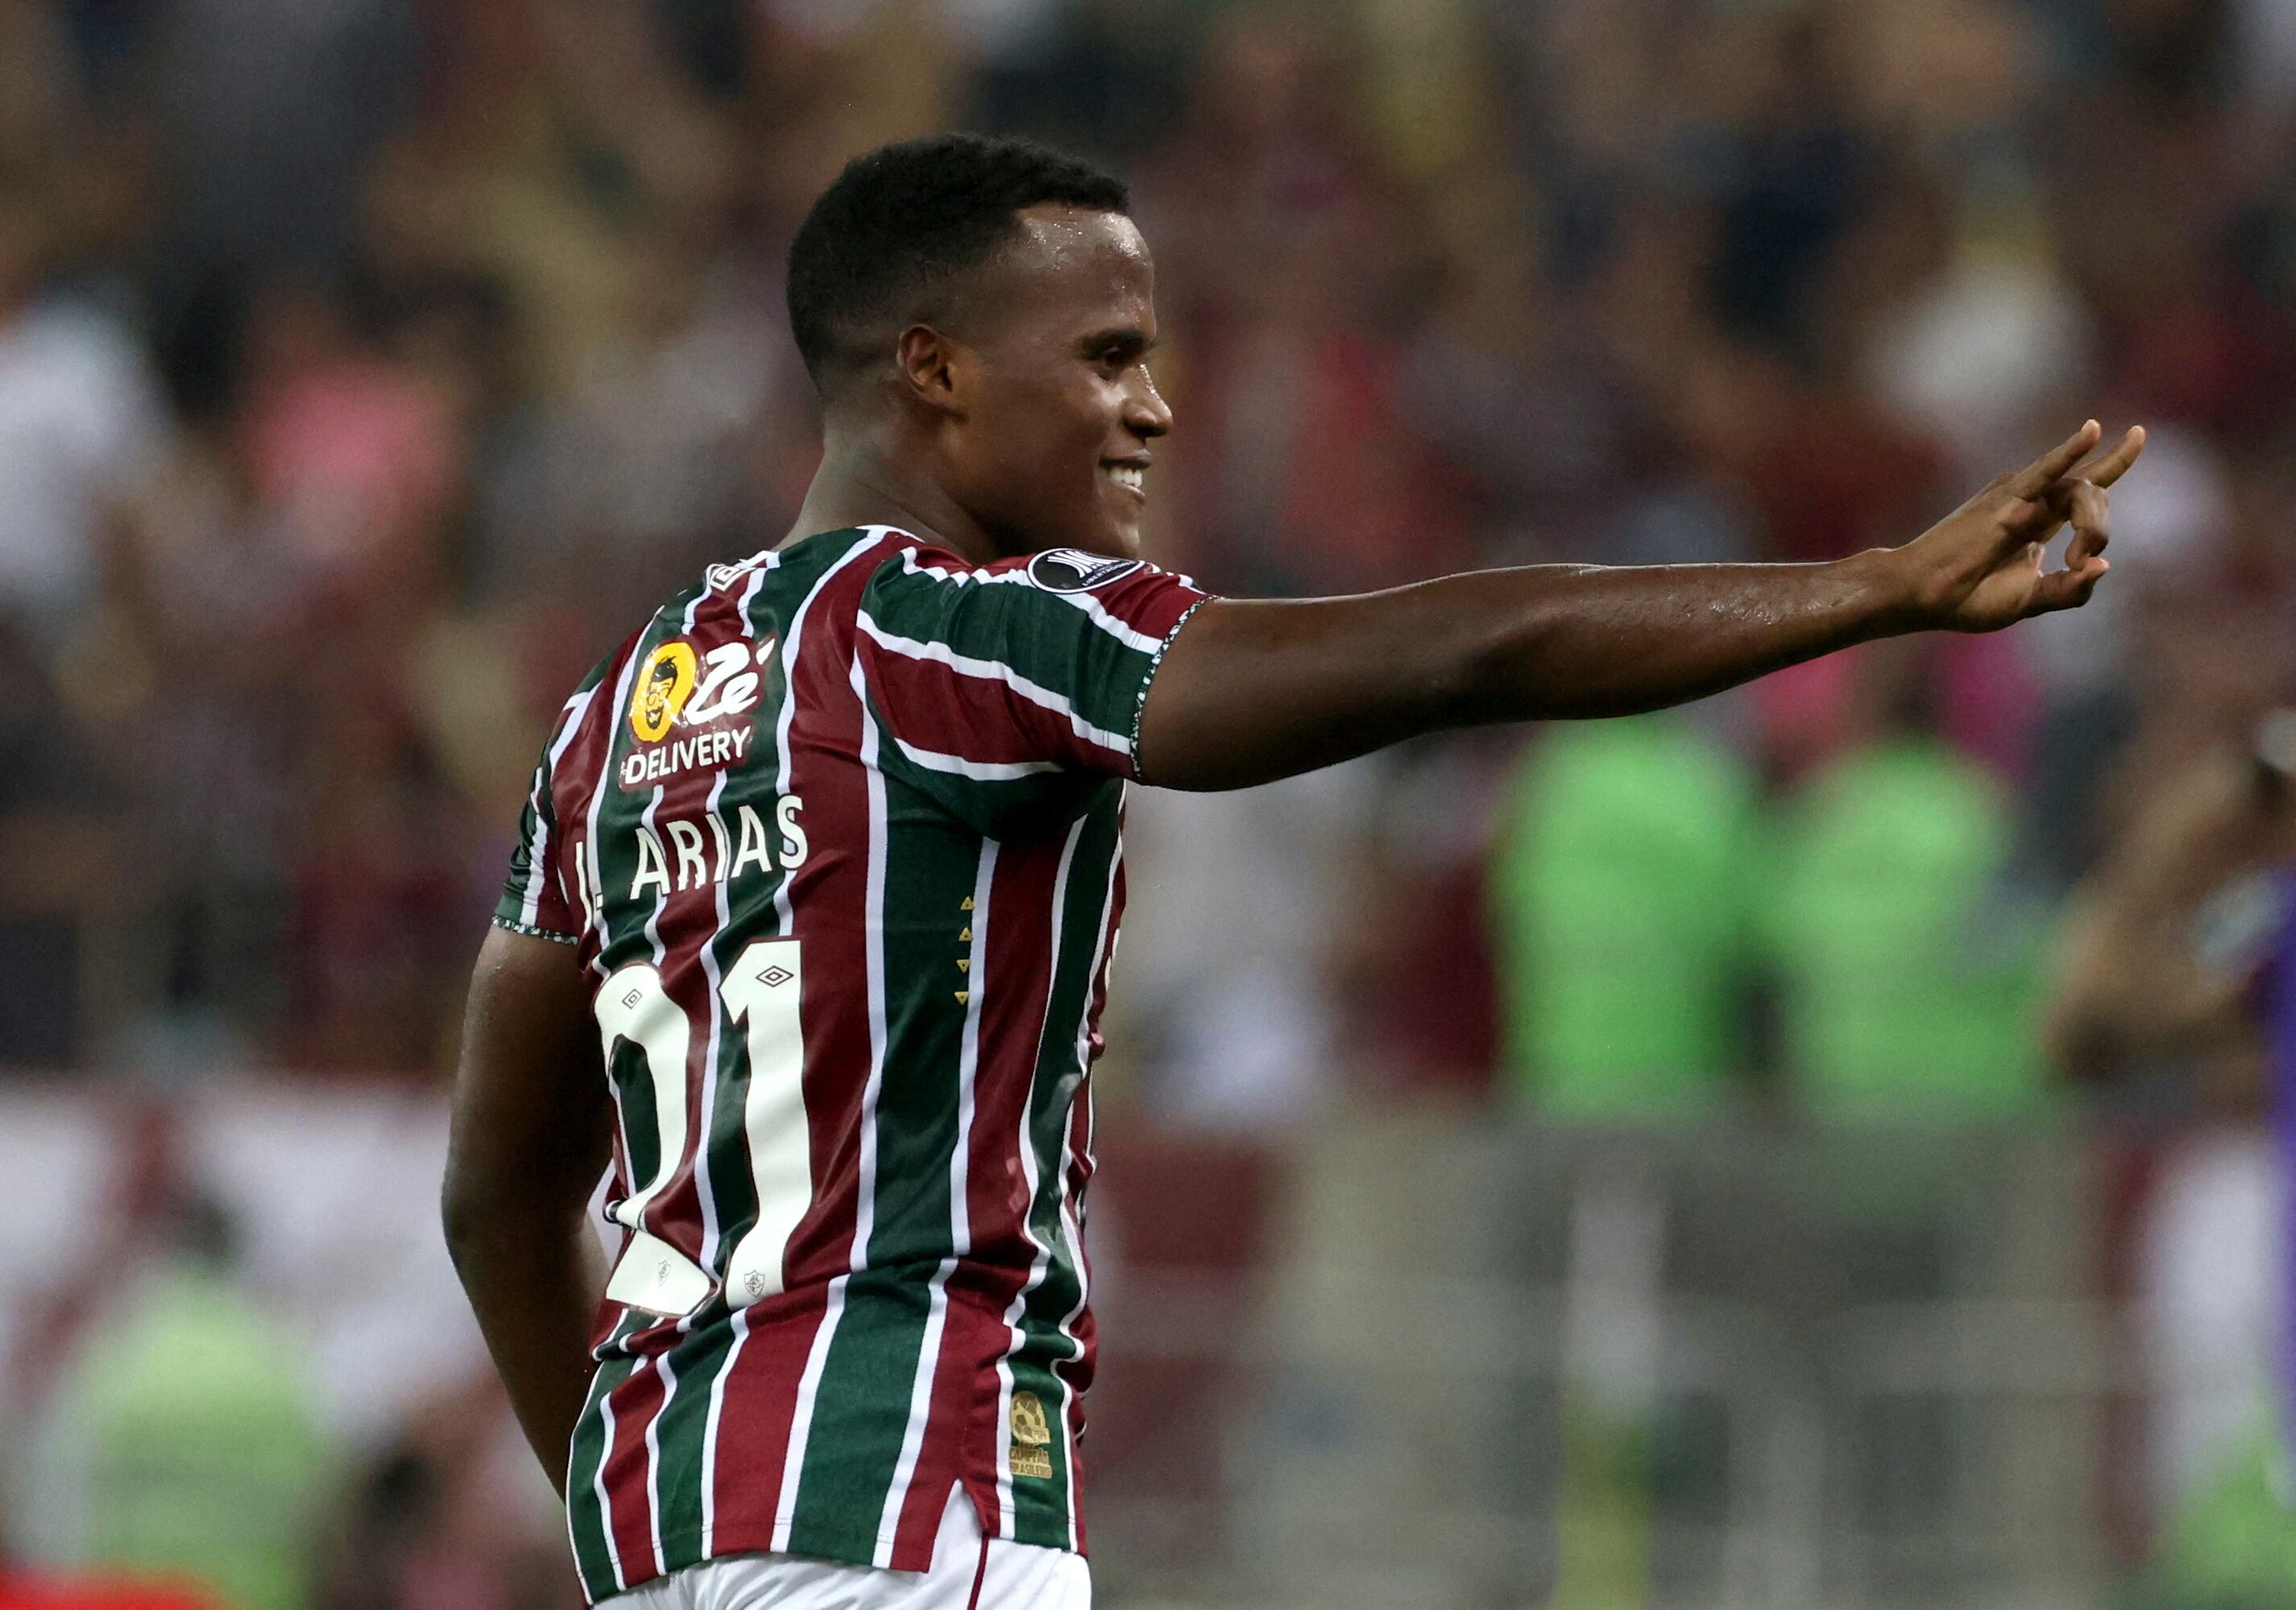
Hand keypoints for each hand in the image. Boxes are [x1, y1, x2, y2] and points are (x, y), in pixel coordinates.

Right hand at [1887, 420, 2145, 632]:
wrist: (1923, 596)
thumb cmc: (1965, 599)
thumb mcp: (2028, 601)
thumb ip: (2068, 590)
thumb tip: (2104, 565)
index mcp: (2037, 524)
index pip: (2087, 487)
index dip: (2116, 460)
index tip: (2140, 435)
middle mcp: (2031, 502)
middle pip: (2091, 493)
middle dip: (2099, 527)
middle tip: (2079, 563)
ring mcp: (2019, 497)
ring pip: (2078, 490)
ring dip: (2091, 521)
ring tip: (2079, 553)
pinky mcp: (2006, 500)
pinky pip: (2046, 471)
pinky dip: (2070, 451)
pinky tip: (2094, 431)